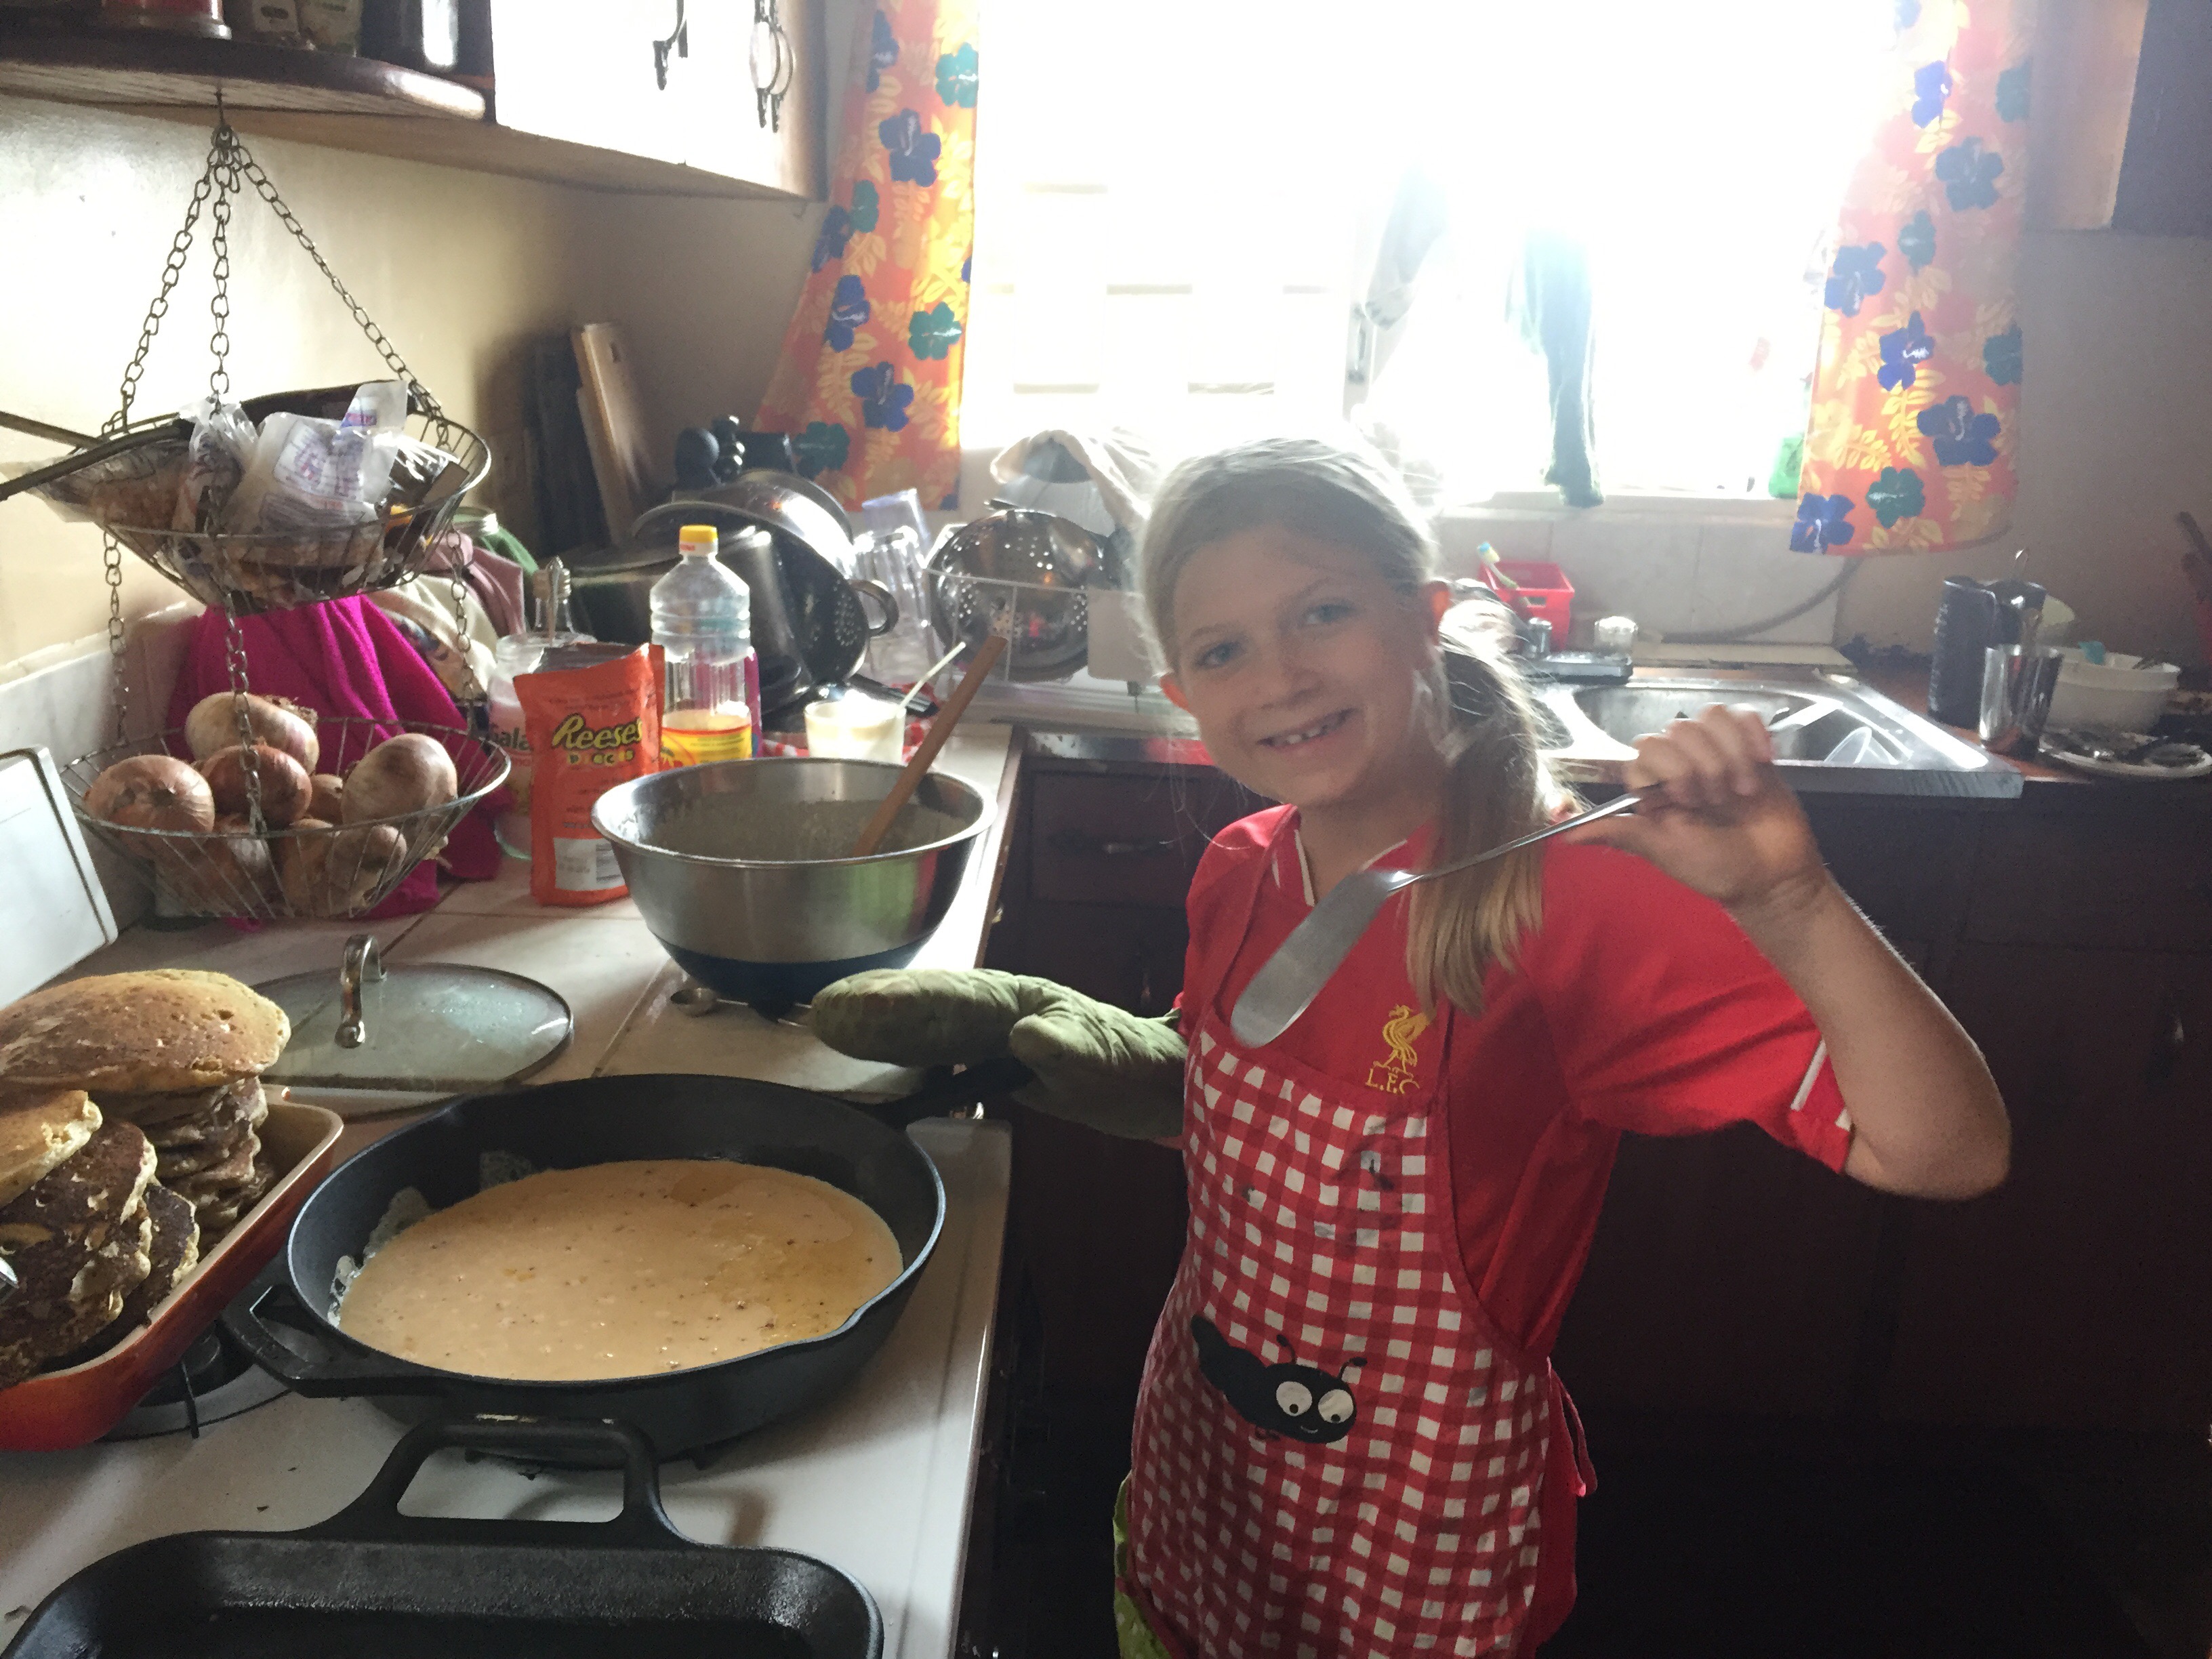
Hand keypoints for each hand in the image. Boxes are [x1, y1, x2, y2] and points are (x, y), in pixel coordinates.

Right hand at [810, 969, 1184, 1138]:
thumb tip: (1027, 1037)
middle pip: (927, 1005)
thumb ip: (1068, 1047)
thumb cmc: (1132, 1064)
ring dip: (878, 1025)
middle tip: (821, 1008)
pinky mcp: (992, 1060)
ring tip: (828, 1023)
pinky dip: (902, 1052)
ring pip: (926, 1025)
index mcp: (1020, 1002)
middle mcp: (998, 1011)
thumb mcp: (1106, 1058)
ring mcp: (991, 1034)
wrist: (1156, 1080)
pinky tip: (872, 1056)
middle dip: (874, 1005)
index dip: (904, 1000)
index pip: (953, 998)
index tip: (860, 1004)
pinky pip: (938, 1052)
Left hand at [1564, 705, 1827, 916]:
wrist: (1773, 876)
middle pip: (1678, 730)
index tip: (1687, 803)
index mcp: (1653, 787)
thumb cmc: (1716, 868)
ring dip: (1730, 755)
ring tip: (1742, 792)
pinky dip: (1752, 736)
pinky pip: (1743, 715)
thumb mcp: (1665, 852)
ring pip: (1710, 718)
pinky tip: (1761, 764)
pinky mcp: (1749, 746)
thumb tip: (1565, 835)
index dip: (1669, 770)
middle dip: (1703, 767)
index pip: (1645, 749)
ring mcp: (1715, 753)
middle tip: (1718, 803)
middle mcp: (1680, 765)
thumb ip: (1622, 832)